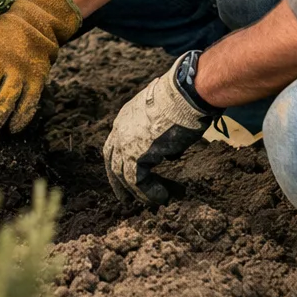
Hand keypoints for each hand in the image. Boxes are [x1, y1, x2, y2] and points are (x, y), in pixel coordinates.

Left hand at [103, 56, 213, 205]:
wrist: (185, 95)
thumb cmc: (182, 101)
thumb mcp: (166, 116)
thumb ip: (161, 136)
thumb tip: (169, 154)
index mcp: (126, 116)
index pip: (116, 143)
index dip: (120, 160)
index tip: (127, 174)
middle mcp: (121, 128)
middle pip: (112, 161)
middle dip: (118, 181)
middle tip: (125, 198)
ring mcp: (126, 142)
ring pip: (123, 175)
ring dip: (136, 192)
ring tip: (150, 202)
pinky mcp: (136, 155)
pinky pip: (137, 181)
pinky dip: (148, 193)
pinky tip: (161, 197)